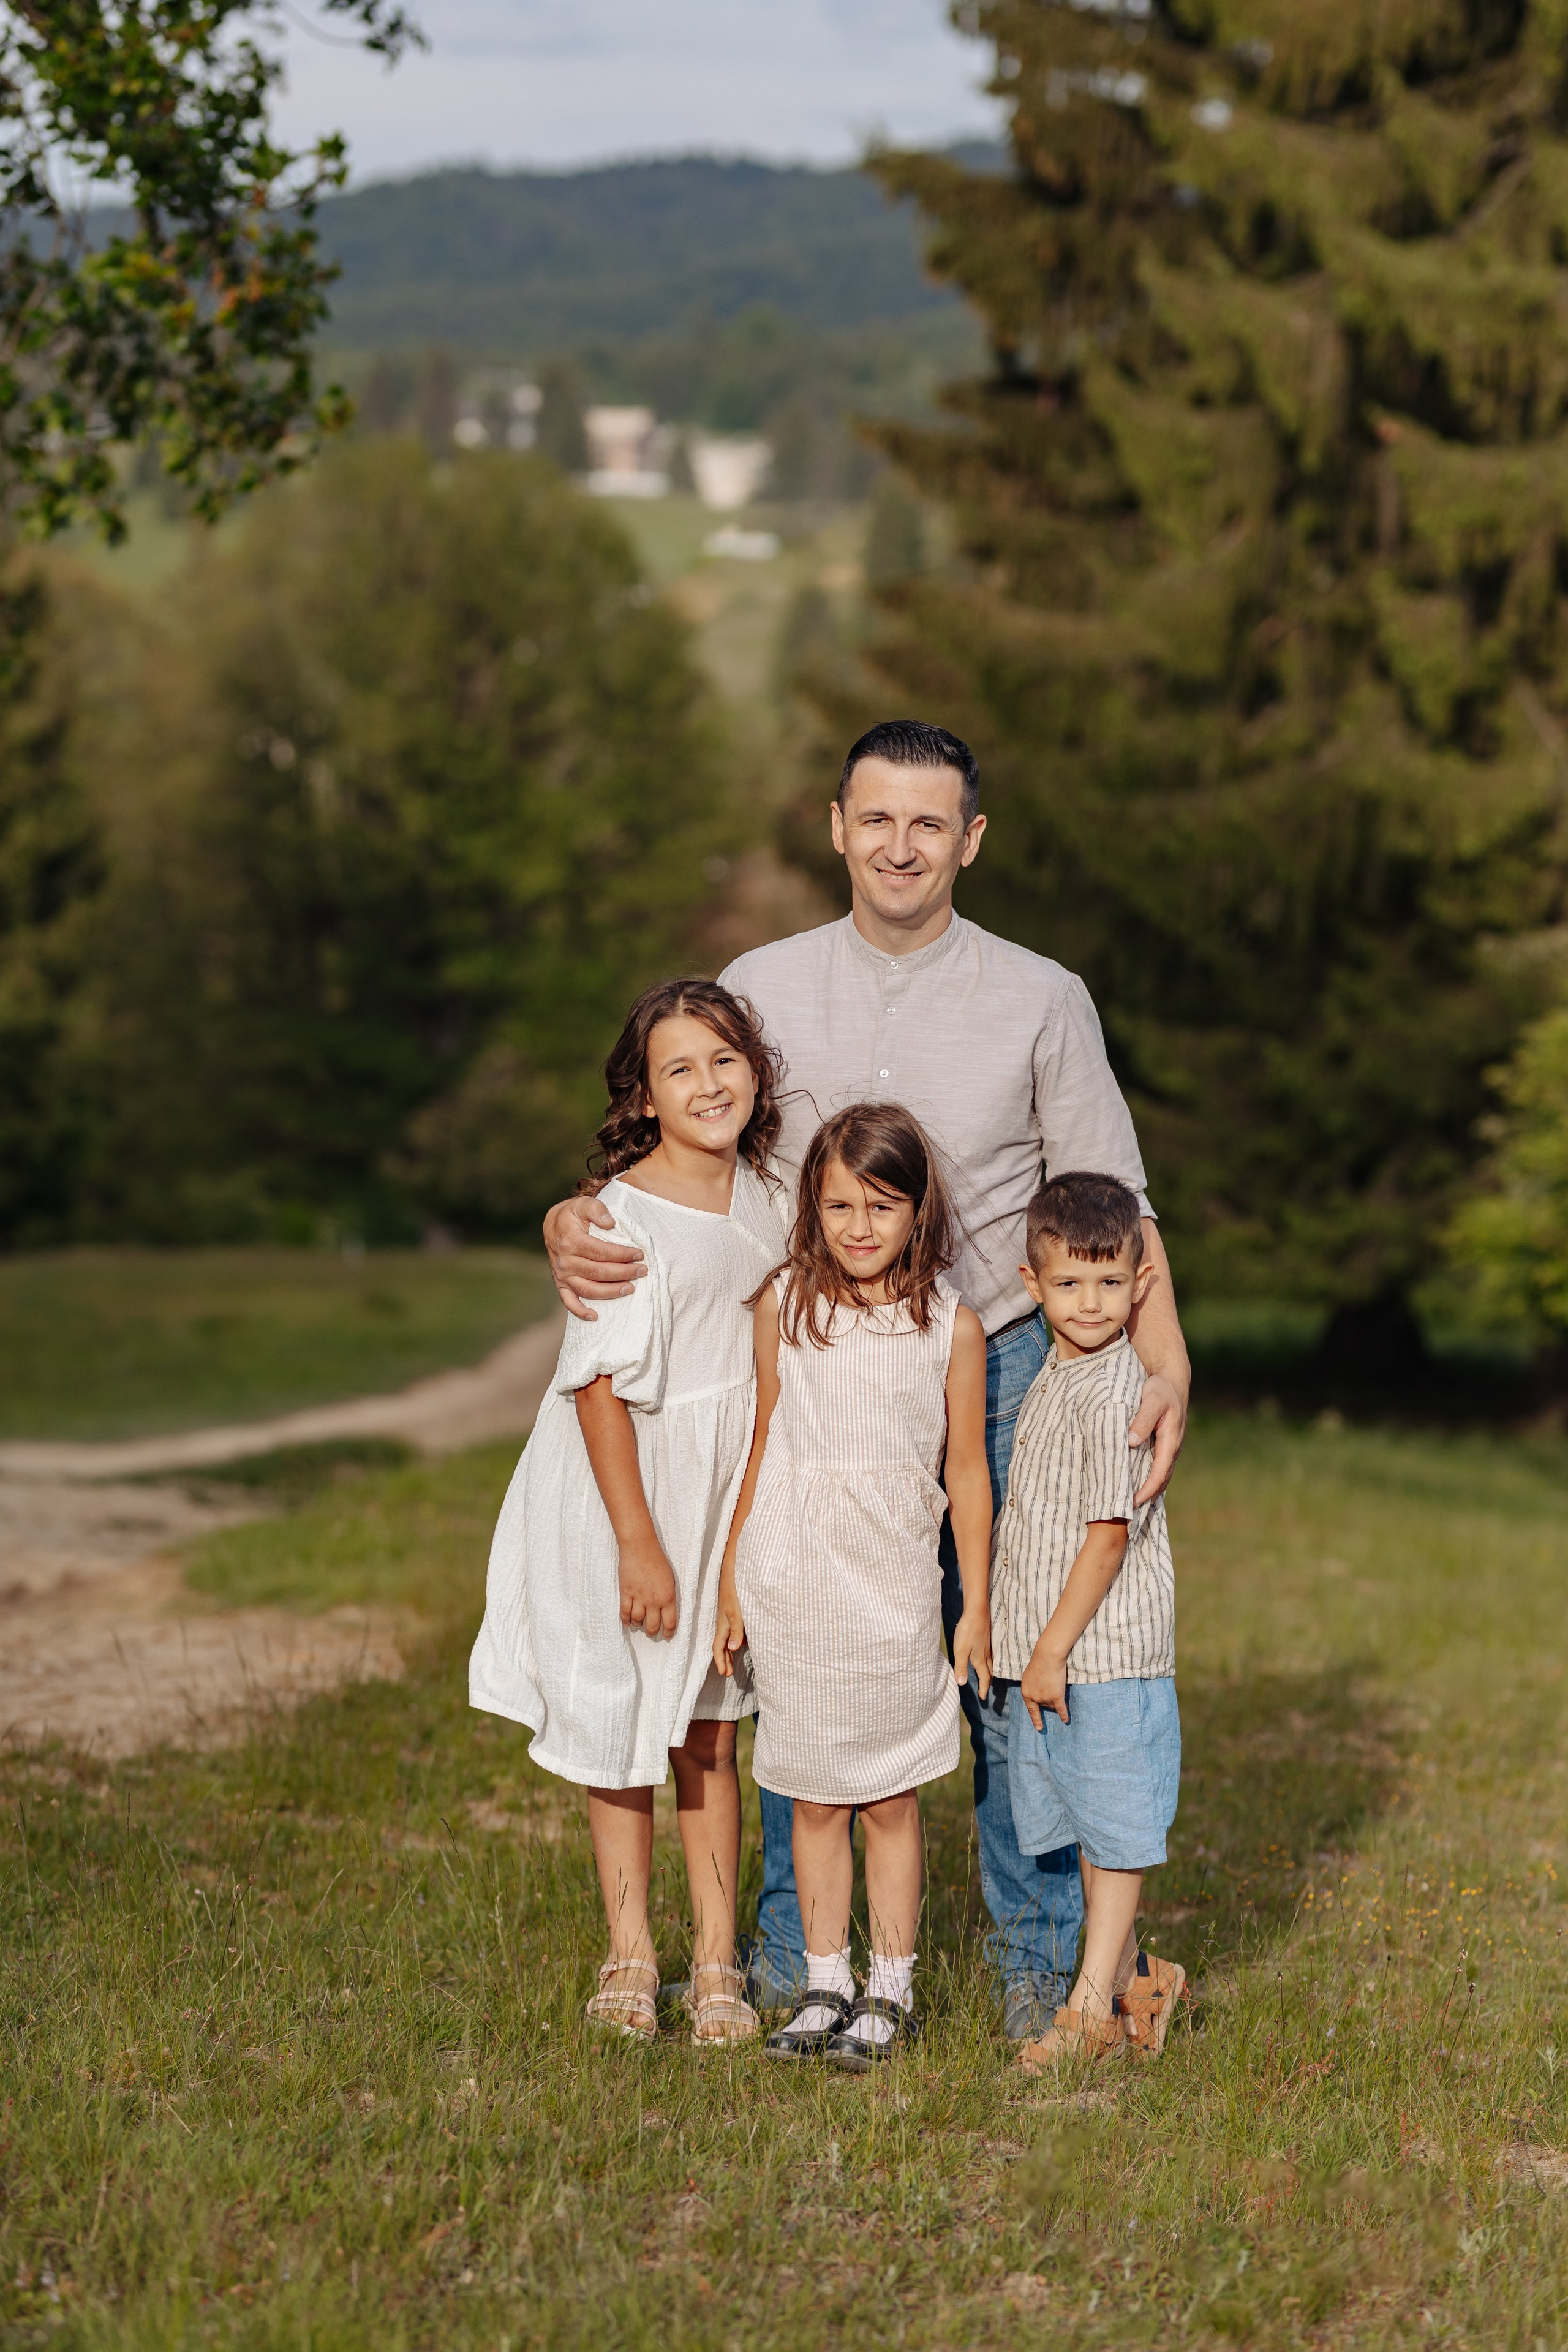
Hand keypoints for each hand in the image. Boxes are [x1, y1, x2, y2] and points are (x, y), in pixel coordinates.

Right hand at [544, 1194, 648, 1320]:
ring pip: (589, 1289)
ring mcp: (562, 1275)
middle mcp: (565, 1261)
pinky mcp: (561, 1284)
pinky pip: (569, 1301)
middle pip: (599, 1272)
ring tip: (631, 1288)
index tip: (639, 1254)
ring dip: (611, 1292)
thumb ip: (597, 1209)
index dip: (622, 1255)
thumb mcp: (583, 1203)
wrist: (553, 1225)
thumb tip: (610, 1222)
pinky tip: (595, 1316)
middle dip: (624, 1272)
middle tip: (642, 1271)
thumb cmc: (572, 1215)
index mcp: (571, 1241)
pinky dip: (580, 1311)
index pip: (601, 1252)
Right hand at [617, 1536, 678, 1638]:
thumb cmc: (658, 1561)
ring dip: (638, 1625)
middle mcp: (653, 1601)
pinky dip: (625, 1620)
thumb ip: (669, 1596)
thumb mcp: (670, 1579)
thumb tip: (667, 1610)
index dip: (668, 1633)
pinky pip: (624, 1612)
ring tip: (639, 1624)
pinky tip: (627, 1622)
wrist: (640, 1548)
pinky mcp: (626, 1593)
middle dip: (652, 1632)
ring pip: (637, 1620)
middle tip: (652, 1633)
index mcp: (668, 1597)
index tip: (667, 1636)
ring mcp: (638, 1597)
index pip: (670, 1623)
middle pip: (652, 1626)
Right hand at [712, 1577, 745, 1677]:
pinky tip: (741, 1641)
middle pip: (722, 1645)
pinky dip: (735, 1640)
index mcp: (722, 1626)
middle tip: (729, 1673)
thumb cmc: (734, 1593)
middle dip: (725, 1660)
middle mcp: (724, 1623)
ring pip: (727, 1639)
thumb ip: (736, 1631)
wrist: (733, 1573)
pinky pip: (733, 1631)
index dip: (721, 1661)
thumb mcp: (737, 1613)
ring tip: (733, 1661)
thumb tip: (733, 1649)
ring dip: (729, 1651)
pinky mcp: (734, 1612)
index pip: (719, 1648)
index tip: (725, 1674)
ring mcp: (728, 1617)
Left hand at [952, 1604, 991, 1701]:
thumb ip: (961, 1667)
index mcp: (980, 1660)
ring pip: (992, 1664)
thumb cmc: (967, 1630)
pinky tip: (986, 1658)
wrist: (977, 1611)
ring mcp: (988, 1646)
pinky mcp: (988, 1639)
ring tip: (988, 1677)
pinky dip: (990, 1662)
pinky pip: (991, 1656)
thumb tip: (961, 1684)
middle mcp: (987, 1655)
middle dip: (988, 1683)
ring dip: (990, 1673)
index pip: (984, 1678)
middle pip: (990, 1673)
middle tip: (986, 1690)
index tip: (983, 1698)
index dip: (983, 1689)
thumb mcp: (960, 1650)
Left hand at [1020, 1640, 1068, 1730]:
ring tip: (1060, 1692)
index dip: (1036, 1718)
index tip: (1039, 1728)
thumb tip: (1038, 1696)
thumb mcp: (1029, 1676)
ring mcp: (1045, 1698)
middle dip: (1050, 1700)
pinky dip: (1064, 1715)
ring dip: (1058, 1701)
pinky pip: (1061, 1709)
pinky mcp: (1056, 1696)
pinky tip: (1066, 1720)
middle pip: (1045, 1705)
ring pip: (1053, 1705)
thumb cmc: (1039, 1663)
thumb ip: (1033, 1687)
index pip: (1031, 1709)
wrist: (1047, 1657)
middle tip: (1053, 1691)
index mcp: (1026, 1693)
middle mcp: (1034, 1698)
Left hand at [1130, 1369, 1186, 1506]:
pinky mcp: (1162, 1445)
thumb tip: (1132, 1441)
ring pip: (1159, 1476)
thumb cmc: (1160, 1389)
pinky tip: (1133, 1487)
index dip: (1147, 1490)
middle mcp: (1172, 1449)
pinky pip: (1155, 1468)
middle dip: (1146, 1497)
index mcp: (1171, 1441)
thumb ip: (1143, 1419)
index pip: (1160, 1473)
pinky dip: (1146, 1480)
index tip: (1133, 1502)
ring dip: (1147, 1492)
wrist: (1171, 1381)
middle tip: (1127, 1513)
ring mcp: (1168, 1448)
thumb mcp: (1152, 1400)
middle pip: (1161, 1481)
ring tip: (1129, 1506)